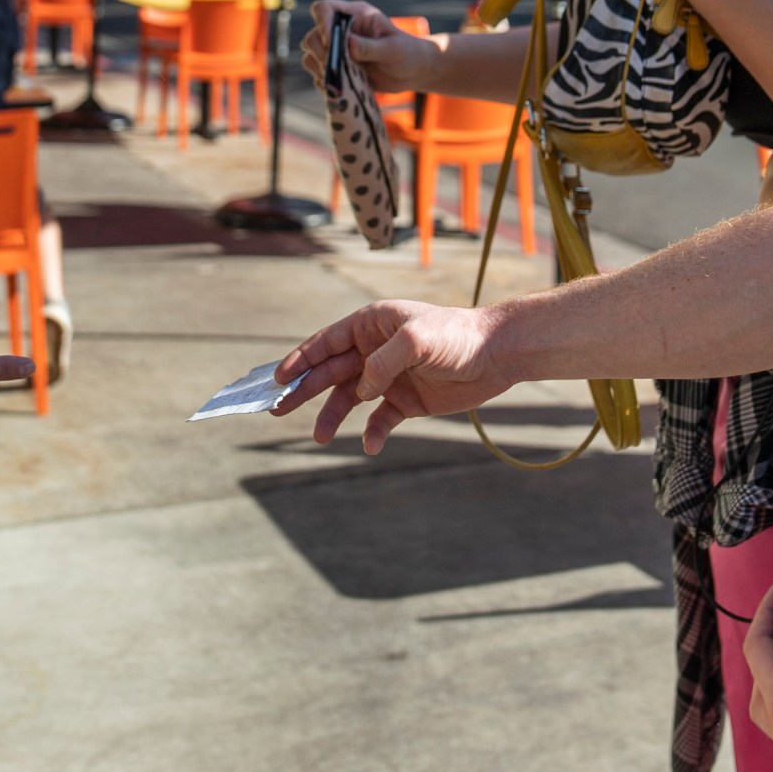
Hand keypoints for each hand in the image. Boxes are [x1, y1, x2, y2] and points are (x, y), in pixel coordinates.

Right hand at [271, 300, 515, 452]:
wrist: (497, 356)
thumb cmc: (456, 336)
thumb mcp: (415, 340)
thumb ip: (381, 363)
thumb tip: (360, 389)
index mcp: (371, 325)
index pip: (326, 343)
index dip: (300, 360)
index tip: (276, 379)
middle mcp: (375, 350)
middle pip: (330, 372)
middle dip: (303, 390)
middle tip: (278, 409)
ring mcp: (389, 376)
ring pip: (350, 398)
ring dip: (332, 416)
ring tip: (320, 436)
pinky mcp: (407, 400)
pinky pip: (380, 419)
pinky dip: (373, 433)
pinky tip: (371, 446)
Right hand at [301, 0, 438, 95]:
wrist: (412, 71)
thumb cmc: (407, 53)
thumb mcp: (393, 49)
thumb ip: (371, 47)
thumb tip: (348, 45)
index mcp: (355, 15)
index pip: (325, 8)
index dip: (322, 23)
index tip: (331, 42)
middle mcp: (342, 30)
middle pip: (313, 35)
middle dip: (322, 52)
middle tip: (339, 66)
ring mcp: (338, 50)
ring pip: (312, 55)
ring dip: (322, 69)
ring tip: (342, 78)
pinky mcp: (338, 68)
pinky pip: (319, 74)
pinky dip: (326, 82)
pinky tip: (342, 87)